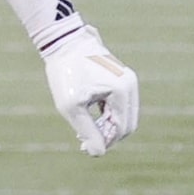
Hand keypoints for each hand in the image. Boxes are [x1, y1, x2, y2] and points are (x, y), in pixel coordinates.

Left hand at [40, 21, 137, 156]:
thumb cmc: (65, 73)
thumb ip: (86, 130)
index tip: (83, 146)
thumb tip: (98, 153)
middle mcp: (130, 85)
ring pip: (123, 115)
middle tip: (83, 141)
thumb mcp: (70, 106)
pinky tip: (88, 119)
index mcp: (122, 91)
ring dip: (107, 126)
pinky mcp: (120, 77)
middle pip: (127, 123)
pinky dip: (107, 114)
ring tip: (83, 131)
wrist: (62, 41)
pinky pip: (118, 104)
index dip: (105, 142)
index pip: (122, 128)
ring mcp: (127, 80)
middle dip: (108, 135)